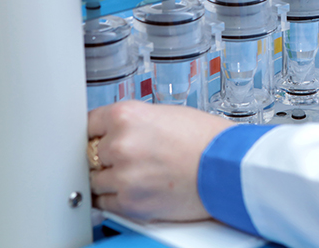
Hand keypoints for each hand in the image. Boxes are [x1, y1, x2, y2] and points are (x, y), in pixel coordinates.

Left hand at [88, 100, 232, 220]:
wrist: (230, 166)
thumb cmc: (208, 139)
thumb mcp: (166, 115)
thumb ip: (134, 124)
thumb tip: (113, 135)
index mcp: (127, 116)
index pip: (88, 124)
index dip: (97, 133)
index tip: (100, 139)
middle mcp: (120, 144)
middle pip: (89, 154)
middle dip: (105, 158)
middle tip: (131, 158)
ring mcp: (123, 176)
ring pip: (96, 180)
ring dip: (112, 179)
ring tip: (142, 174)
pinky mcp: (130, 203)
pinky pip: (106, 203)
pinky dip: (119, 199)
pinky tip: (142, 188)